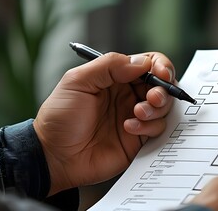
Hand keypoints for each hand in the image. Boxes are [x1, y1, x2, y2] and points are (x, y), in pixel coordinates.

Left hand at [33, 52, 174, 195]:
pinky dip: (148, 127)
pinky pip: (156, 129)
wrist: (54, 155)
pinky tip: (128, 128)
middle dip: (162, 90)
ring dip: (156, 108)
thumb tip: (141, 62)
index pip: (146, 63)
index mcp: (115, 77)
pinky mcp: (137, 138)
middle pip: (161, 85)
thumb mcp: (77, 82)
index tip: (161, 73)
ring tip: (137, 113)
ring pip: (163, 107)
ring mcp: (134, 117)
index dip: (159, 66)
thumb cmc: (59, 117)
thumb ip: (108, 66)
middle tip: (152, 97)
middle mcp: (127, 95)